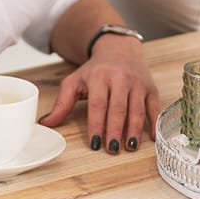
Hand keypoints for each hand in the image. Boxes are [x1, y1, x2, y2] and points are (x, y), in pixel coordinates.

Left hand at [38, 35, 157, 153]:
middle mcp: (120, 79)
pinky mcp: (150, 88)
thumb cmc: (95, 69)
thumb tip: (46, 124)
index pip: (97, 105)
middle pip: (118, 108)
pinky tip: (151, 138)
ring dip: (133, 130)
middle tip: (112, 149)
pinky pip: (153, 107)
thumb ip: (62, 103)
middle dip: (115, 130)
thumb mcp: (75, 81)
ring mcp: (137, 83)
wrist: (119, 48)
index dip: (96, 125)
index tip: (94, 144)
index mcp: (99, 77)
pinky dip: (153, 123)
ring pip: (136, 109)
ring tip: (129, 147)